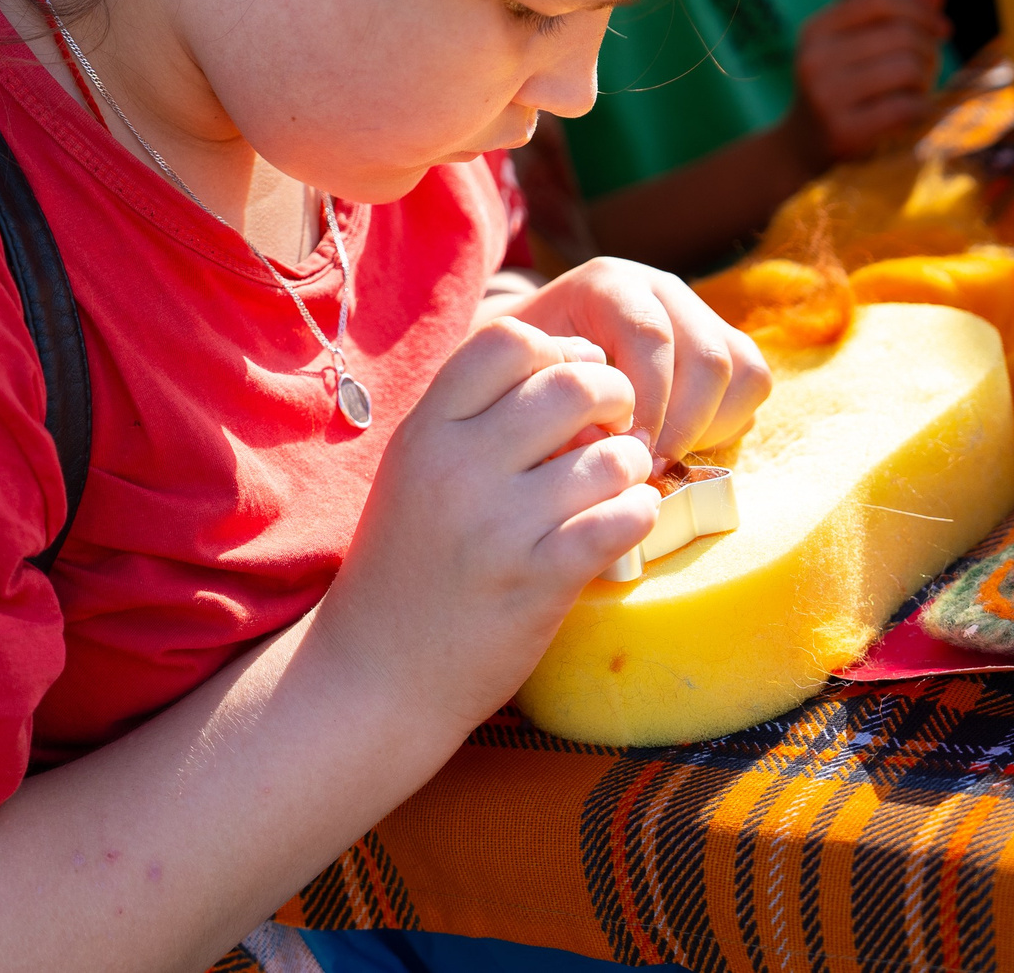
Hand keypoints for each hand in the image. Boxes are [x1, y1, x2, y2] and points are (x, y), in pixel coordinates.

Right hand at [311, 319, 655, 725]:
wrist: (374, 676)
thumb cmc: (406, 567)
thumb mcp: (415, 473)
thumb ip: (474, 420)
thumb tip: (572, 370)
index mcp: (426, 432)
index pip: (510, 339)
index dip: (560, 349)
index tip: (572, 380)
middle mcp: (458, 468)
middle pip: (571, 383)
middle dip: (614, 396)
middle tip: (617, 425)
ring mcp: (498, 526)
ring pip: (609, 455)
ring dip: (633, 463)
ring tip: (620, 480)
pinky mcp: (538, 582)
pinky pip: (622, 520)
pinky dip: (639, 514)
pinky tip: (625, 522)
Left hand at [504, 258, 769, 457]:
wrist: (533, 356)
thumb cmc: (523, 374)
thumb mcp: (522, 379)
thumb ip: (554, 401)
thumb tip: (600, 440)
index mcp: (609, 285)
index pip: (650, 336)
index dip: (647, 401)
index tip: (628, 450)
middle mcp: (662, 289)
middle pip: (708, 357)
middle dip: (682, 425)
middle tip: (649, 468)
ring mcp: (698, 312)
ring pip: (741, 369)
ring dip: (708, 427)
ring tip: (664, 457)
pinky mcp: (722, 342)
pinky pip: (752, 383)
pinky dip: (727, 423)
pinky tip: (683, 444)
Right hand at [793, 0, 948, 160]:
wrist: (803, 148)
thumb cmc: (844, 90)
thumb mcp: (860, 47)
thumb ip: (897, 16)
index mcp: (816, 30)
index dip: (919, 8)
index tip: (939, 29)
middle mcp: (814, 58)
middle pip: (900, 33)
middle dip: (928, 49)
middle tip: (928, 69)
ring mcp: (825, 95)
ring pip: (908, 68)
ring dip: (926, 81)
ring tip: (916, 91)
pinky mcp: (843, 130)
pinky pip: (906, 106)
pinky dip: (921, 108)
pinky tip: (912, 114)